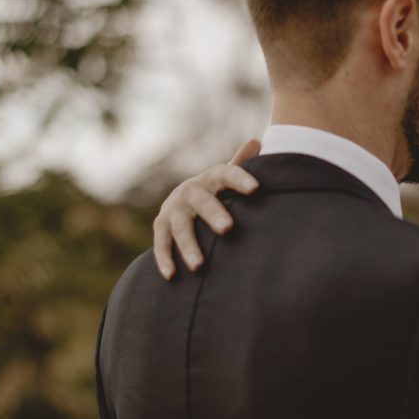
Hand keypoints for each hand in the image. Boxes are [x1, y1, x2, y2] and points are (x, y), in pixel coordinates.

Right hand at [152, 139, 260, 279]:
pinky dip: (165, 259)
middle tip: (228, 228)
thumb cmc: (216, 192)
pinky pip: (161, 244)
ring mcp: (173, 209)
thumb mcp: (226, 179)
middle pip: (202, 201)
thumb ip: (240, 165)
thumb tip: (257, 142)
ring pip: (180, 227)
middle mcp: (190, 191)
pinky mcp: (160, 227)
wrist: (183, 198)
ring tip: (200, 265)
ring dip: (189, 245)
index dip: (240, 179)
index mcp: (211, 179)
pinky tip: (172, 276)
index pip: (226, 173)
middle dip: (214, 214)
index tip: (256, 188)